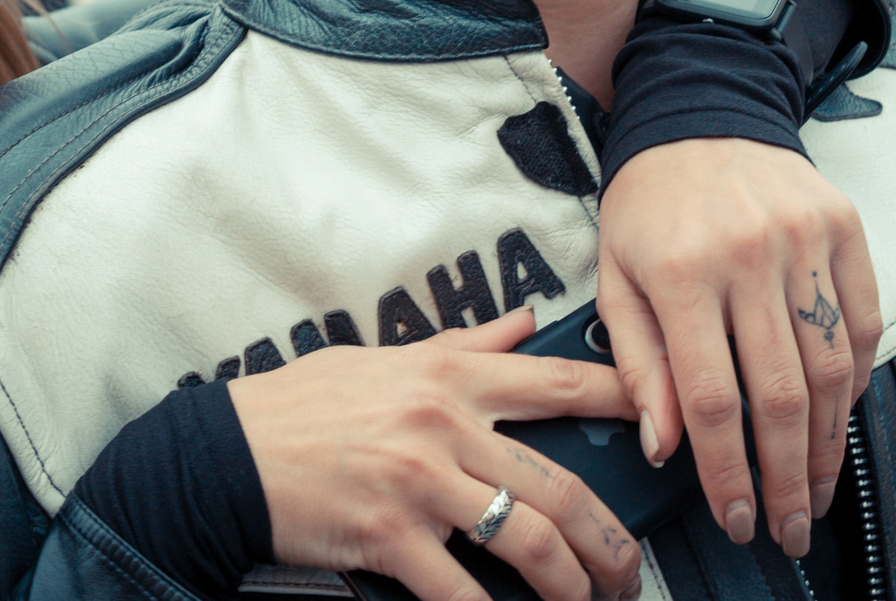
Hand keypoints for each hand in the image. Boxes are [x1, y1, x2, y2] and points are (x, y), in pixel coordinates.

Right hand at [229, 306, 642, 600]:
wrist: (227, 452)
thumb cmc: (304, 403)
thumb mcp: (386, 355)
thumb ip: (466, 344)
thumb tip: (524, 320)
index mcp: (450, 373)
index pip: (560, 381)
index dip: (628, 402)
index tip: (668, 425)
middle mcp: (444, 422)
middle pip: (561, 486)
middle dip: (611, 541)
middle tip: (632, 573)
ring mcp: (419, 482)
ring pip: (530, 540)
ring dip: (573, 586)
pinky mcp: (389, 537)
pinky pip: (463, 591)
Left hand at [594, 139, 878, 558]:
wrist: (699, 110)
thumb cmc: (649, 202)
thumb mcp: (616, 276)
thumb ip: (636, 363)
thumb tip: (664, 446)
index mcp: (681, 272)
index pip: (710, 399)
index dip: (727, 472)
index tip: (736, 518)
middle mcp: (748, 254)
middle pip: (780, 395)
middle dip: (787, 478)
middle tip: (790, 527)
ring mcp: (804, 238)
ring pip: (832, 368)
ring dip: (829, 443)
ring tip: (817, 488)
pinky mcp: (845, 226)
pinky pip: (865, 321)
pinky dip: (858, 378)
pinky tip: (840, 415)